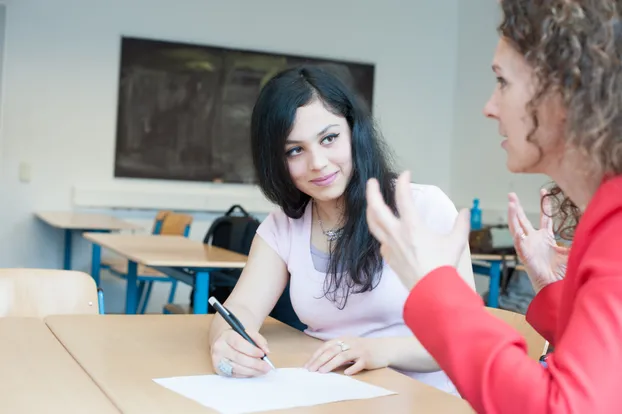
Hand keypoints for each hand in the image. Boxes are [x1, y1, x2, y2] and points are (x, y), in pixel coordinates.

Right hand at [210, 329, 271, 377]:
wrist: (223, 343)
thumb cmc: (238, 338)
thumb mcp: (248, 334)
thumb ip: (259, 340)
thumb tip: (266, 351)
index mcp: (227, 336)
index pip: (239, 343)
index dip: (251, 350)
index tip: (262, 354)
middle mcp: (219, 348)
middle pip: (238, 358)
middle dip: (255, 363)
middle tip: (266, 366)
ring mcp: (218, 360)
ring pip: (237, 368)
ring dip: (252, 371)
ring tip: (262, 371)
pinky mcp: (219, 370)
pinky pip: (235, 374)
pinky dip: (246, 374)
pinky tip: (254, 372)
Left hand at [304, 337, 389, 375]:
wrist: (384, 348)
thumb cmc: (363, 348)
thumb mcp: (349, 346)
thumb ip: (337, 351)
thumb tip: (321, 361)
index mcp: (344, 339)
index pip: (326, 346)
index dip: (316, 355)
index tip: (308, 365)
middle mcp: (350, 343)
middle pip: (332, 351)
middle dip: (320, 360)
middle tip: (311, 370)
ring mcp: (359, 351)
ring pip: (343, 356)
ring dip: (331, 364)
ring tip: (322, 372)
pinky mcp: (368, 358)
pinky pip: (359, 364)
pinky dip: (352, 368)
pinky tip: (346, 373)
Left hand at [365, 170, 470, 289]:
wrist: (431, 291)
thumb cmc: (443, 266)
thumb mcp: (456, 242)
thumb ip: (461, 224)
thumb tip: (465, 211)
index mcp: (412, 226)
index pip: (403, 197)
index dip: (402, 182)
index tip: (405, 174)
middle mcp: (396, 233)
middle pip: (376, 208)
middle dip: (372, 192)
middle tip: (372, 182)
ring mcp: (389, 246)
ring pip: (373, 224)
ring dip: (370, 211)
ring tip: (371, 203)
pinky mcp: (388, 258)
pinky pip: (380, 241)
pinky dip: (380, 232)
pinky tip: (384, 232)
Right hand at [508, 190, 568, 292]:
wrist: (554, 285)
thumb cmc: (561, 271)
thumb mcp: (570, 250)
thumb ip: (574, 239)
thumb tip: (587, 228)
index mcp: (545, 237)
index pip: (544, 217)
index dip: (544, 204)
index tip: (544, 191)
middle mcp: (534, 240)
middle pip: (523, 219)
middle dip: (516, 207)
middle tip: (511, 194)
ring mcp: (527, 246)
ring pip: (516, 228)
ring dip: (512, 216)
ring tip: (510, 204)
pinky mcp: (524, 255)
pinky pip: (519, 244)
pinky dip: (517, 237)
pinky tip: (516, 230)